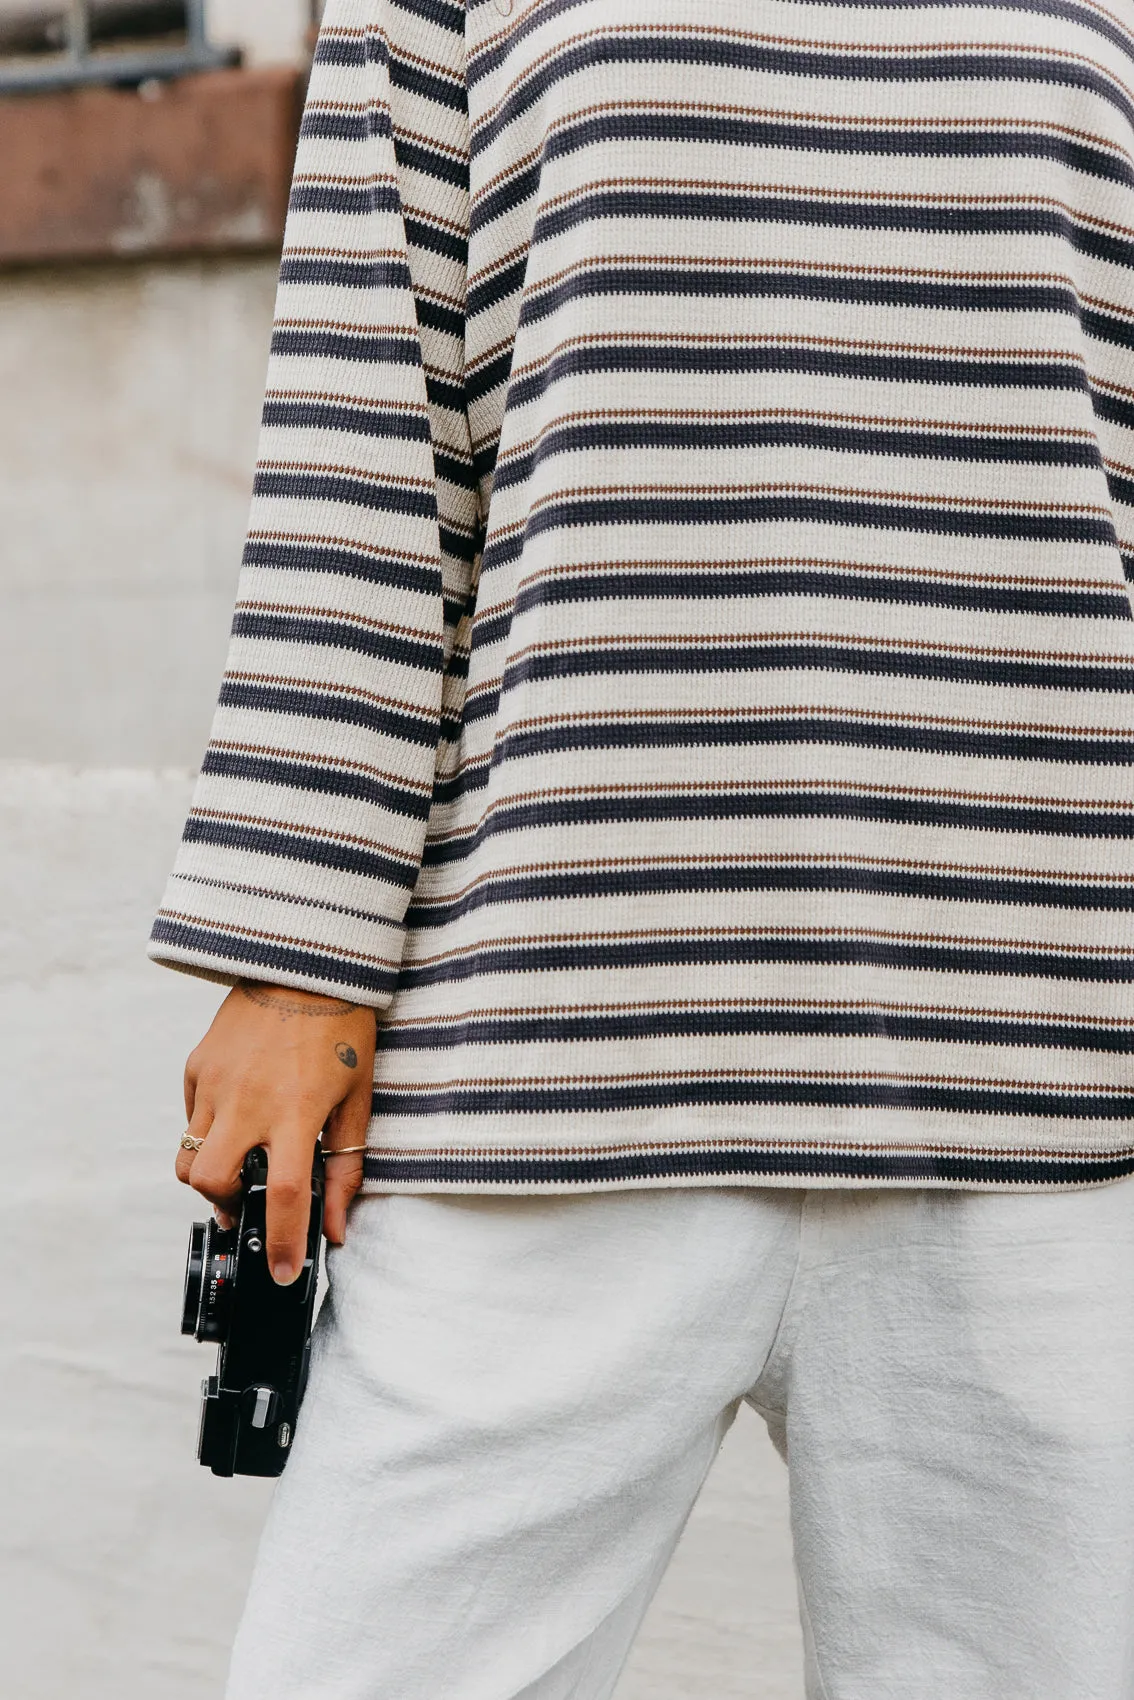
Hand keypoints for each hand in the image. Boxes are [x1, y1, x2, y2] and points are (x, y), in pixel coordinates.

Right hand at [175, 981, 376, 1281]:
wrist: (305, 964)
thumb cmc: (343, 1031)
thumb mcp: (358, 1099)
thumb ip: (346, 1167)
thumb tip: (338, 1229)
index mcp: (296, 1111)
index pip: (284, 1196)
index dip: (282, 1243)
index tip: (282, 1273)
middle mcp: (248, 1101)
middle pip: (212, 1184)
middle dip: (227, 1206)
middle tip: (251, 1202)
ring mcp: (215, 1083)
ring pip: (190, 1157)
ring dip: (213, 1175)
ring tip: (244, 1162)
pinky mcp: (197, 1066)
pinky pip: (193, 1117)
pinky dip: (211, 1131)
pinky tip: (240, 1114)